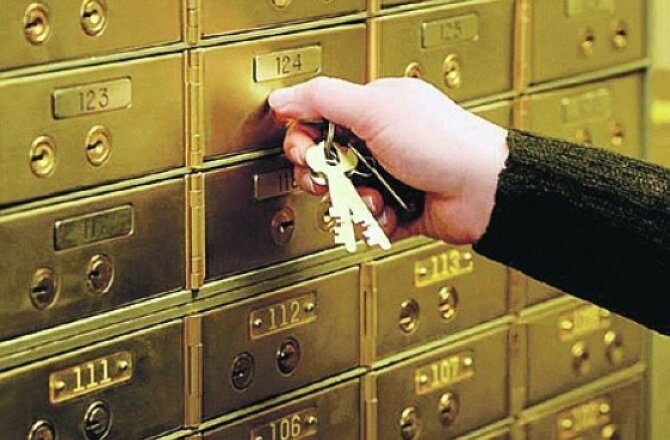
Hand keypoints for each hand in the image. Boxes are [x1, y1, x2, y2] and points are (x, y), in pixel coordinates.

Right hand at [269, 76, 508, 243]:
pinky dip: (373, 221)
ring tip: (373, 198)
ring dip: (353, 201)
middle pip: (324, 164)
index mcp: (372, 110)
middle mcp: (378, 143)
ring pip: (343, 196)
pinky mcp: (396, 208)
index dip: (303, 140)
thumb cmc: (442, 144)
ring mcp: (388, 177)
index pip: (317, 121)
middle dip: (324, 177)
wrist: (482, 191)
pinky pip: (365, 220)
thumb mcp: (375, 109)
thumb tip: (282, 98)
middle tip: (332, 180)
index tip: (307, 154)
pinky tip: (389, 212)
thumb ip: (322, 99)